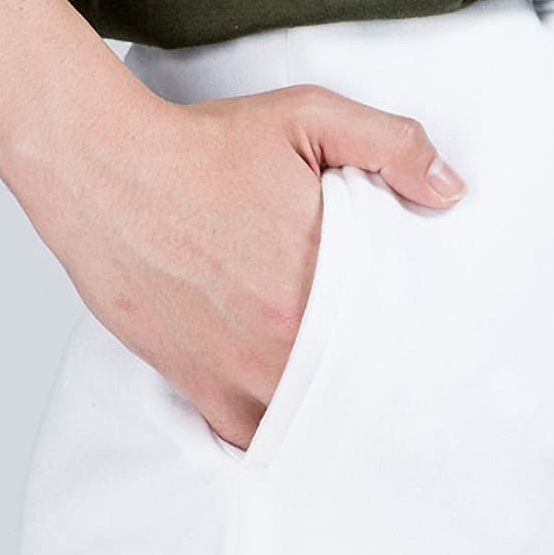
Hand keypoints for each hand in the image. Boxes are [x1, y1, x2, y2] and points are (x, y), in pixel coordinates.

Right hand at [11, 82, 468, 451]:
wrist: (103, 169)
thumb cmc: (201, 146)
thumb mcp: (309, 118)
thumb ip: (392, 147)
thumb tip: (450, 191)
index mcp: (318, 287)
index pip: (391, 344)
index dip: (415, 356)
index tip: (432, 364)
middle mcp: (278, 343)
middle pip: (351, 394)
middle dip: (377, 396)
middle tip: (403, 405)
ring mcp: (232, 370)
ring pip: (300, 424)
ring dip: (325, 421)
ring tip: (350, 418)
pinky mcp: (191, 380)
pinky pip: (243, 435)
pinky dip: (268, 436)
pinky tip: (287, 425)